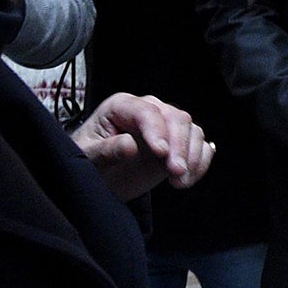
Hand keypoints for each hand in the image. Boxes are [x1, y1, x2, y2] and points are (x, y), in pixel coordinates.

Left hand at [73, 92, 214, 200]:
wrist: (97, 177)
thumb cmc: (87, 161)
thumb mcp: (86, 157)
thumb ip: (105, 150)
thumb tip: (129, 145)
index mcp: (122, 107)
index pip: (147, 112)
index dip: (156, 130)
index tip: (161, 153)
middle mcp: (148, 112)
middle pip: (176, 118)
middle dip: (180, 146)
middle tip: (175, 172)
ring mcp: (166, 127)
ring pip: (192, 130)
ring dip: (191, 157)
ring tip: (179, 181)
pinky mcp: (178, 144)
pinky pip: (200, 146)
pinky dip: (200, 163)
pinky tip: (187, 180)